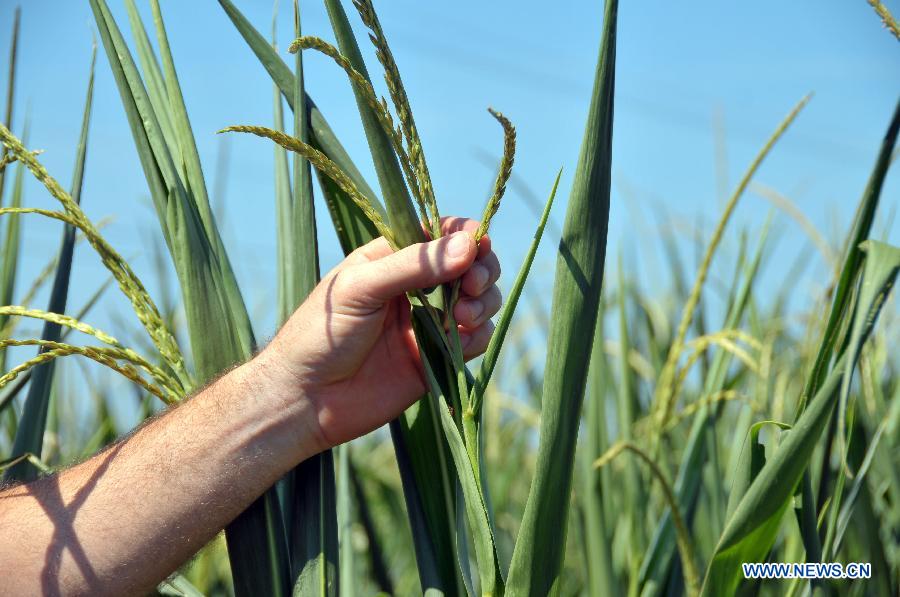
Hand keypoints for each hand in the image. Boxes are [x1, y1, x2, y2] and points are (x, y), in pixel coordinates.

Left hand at [260, 217, 501, 450]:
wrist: (306, 399)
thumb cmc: (320, 334)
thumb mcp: (361, 288)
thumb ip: (413, 266)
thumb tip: (468, 245)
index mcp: (392, 258)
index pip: (440, 234)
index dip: (466, 236)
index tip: (479, 245)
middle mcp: (414, 287)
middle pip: (470, 266)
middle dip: (482, 271)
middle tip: (473, 286)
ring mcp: (427, 323)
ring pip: (479, 302)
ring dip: (484, 303)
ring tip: (463, 316)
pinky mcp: (435, 357)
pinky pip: (474, 340)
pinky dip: (478, 337)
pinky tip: (460, 340)